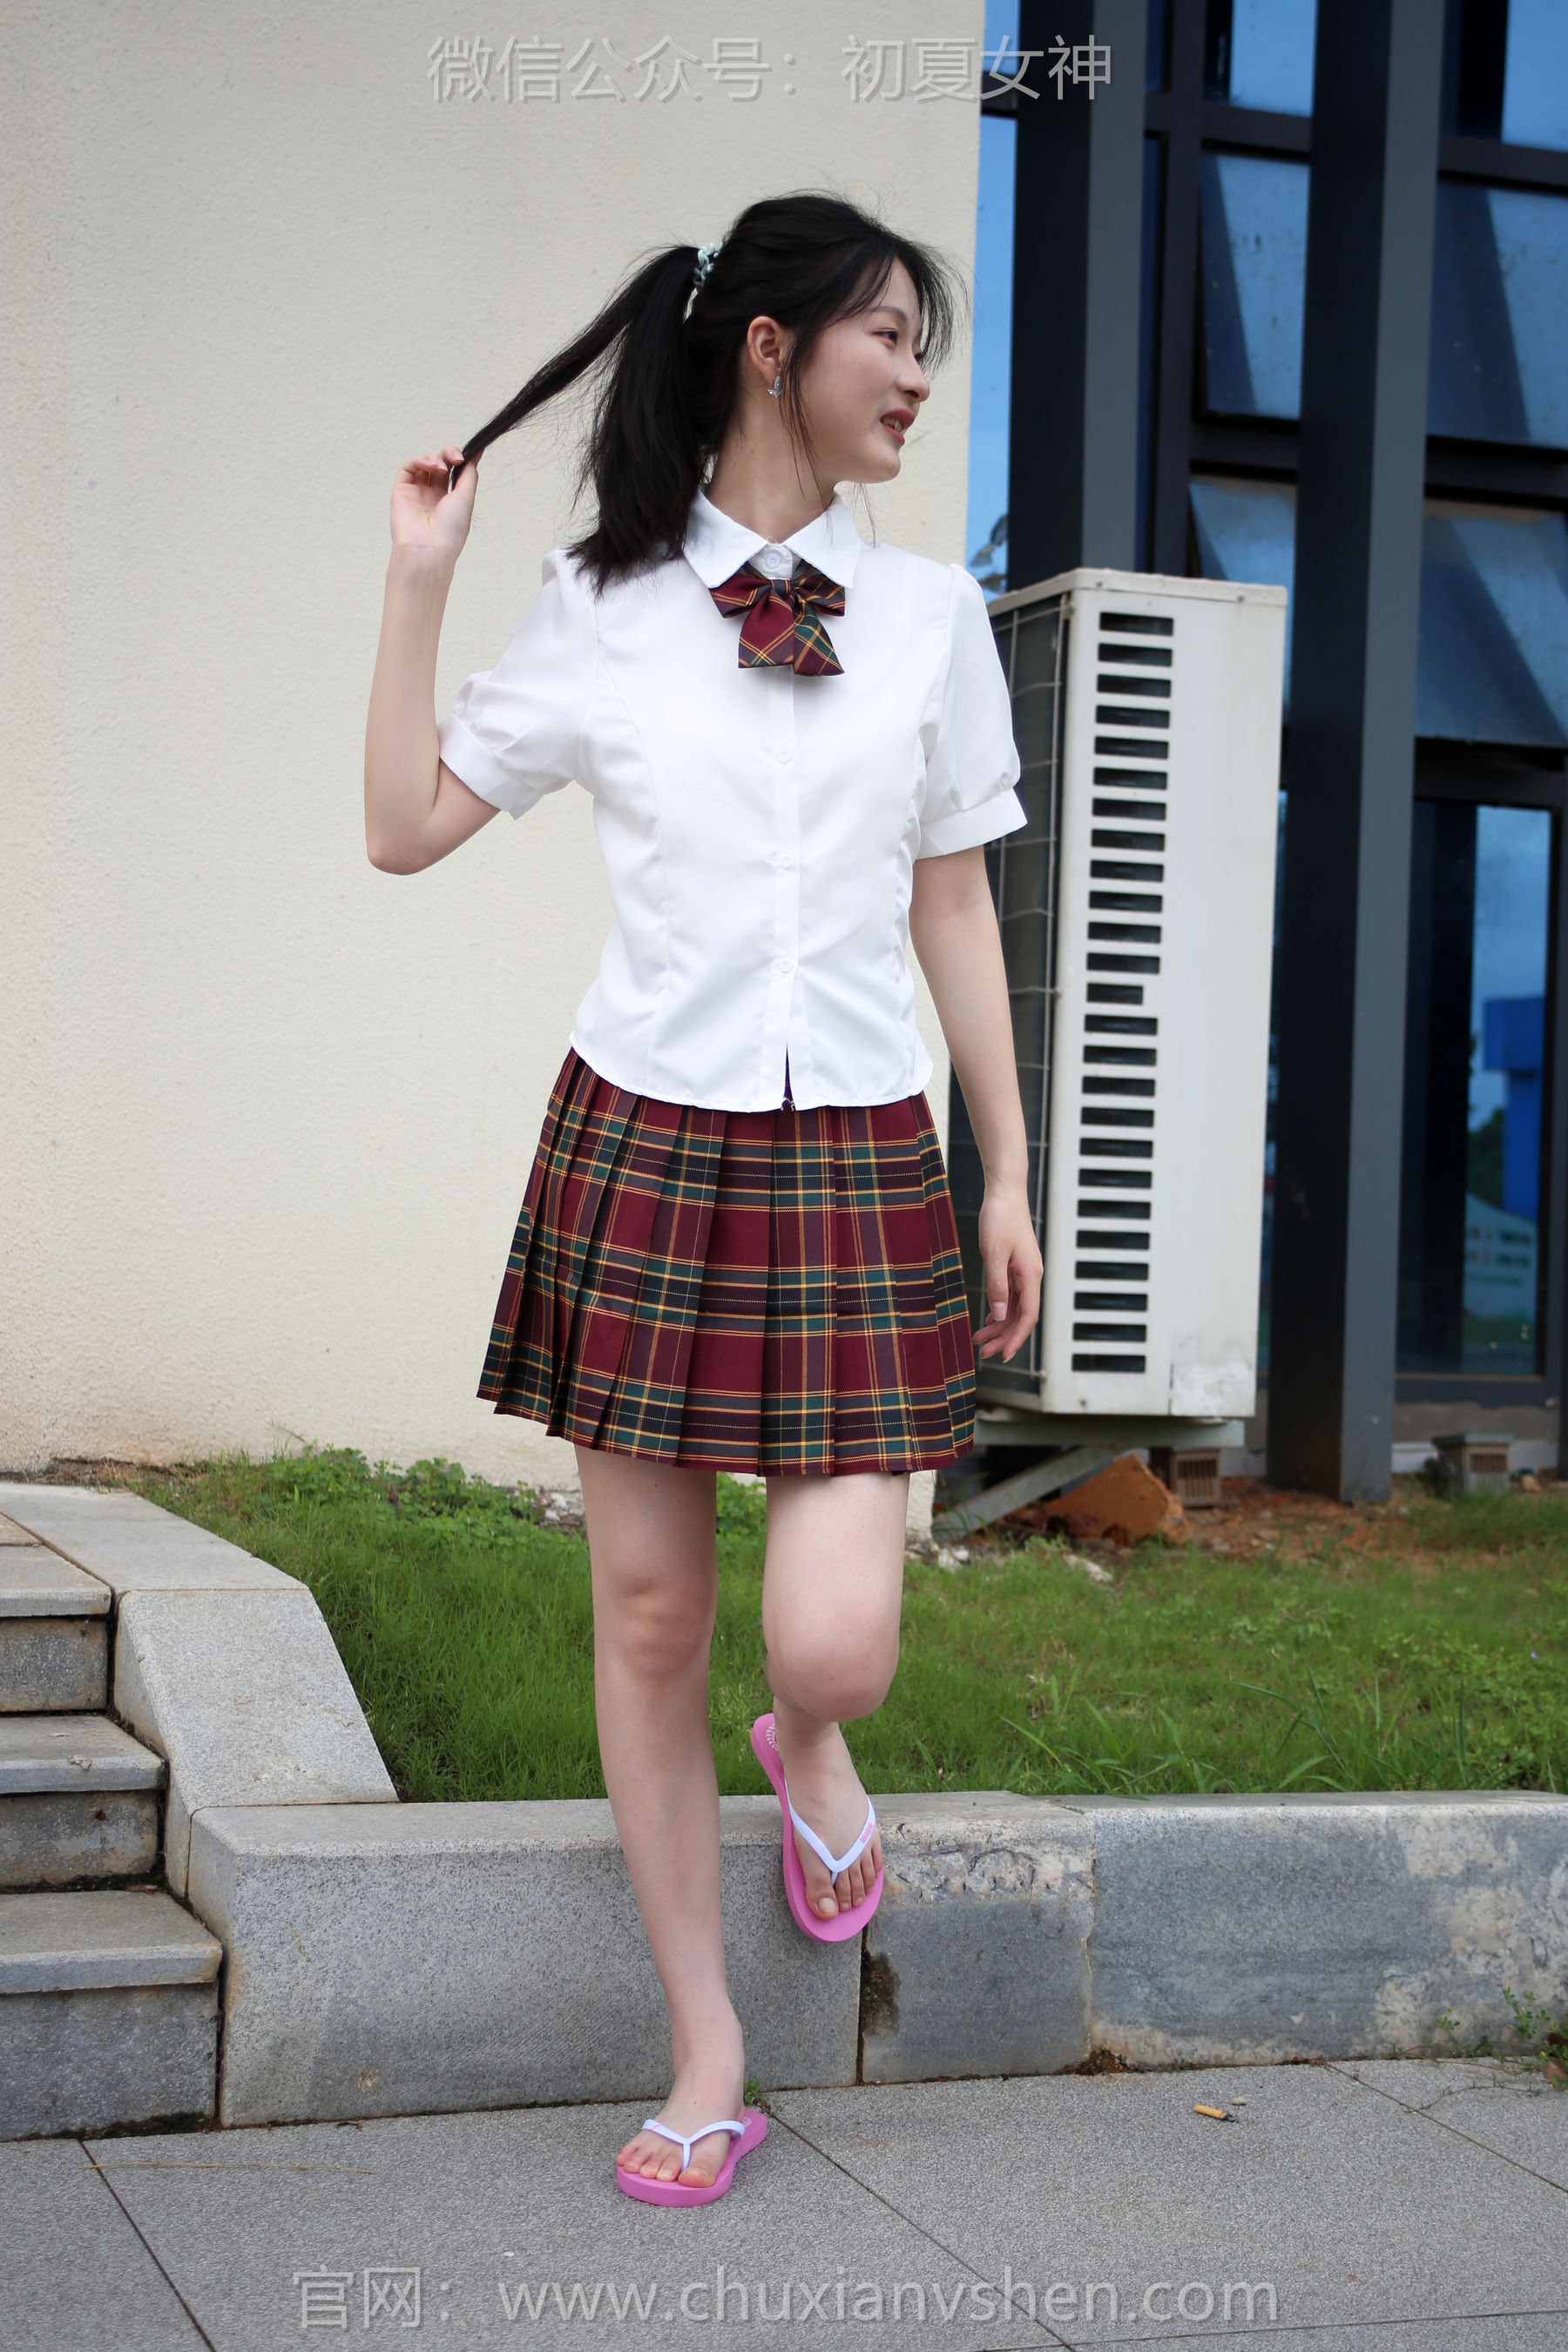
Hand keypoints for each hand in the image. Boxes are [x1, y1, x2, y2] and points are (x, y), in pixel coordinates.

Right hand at [389, 443, 478, 565]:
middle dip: (449, 455)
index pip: (455, 473)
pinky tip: (431, 465)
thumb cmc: (450, 530)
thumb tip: (476, 454)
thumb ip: (469, 474)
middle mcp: (433, 496)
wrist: (428, 548)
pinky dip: (419, 461)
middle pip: (440, 465)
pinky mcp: (401, 491)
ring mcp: (417, 493)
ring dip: (434, 458)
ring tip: (442, 466)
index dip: (461, 459)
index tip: (473, 450)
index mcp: (450, 501)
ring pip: (424, 464)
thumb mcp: (466, 498)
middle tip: (456, 457)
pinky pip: (408, 468)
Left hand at [973, 1182, 1042, 1361]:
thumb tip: (999, 1316)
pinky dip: (1000, 1309)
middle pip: (1022, 1316)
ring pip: (1015, 1308)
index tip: (1003, 1355)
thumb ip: (997, 1286)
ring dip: (999, 1325)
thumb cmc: (1000, 1218)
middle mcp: (1032, 1276)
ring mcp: (1024, 1272)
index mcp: (1031, 1275)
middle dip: (1004, 1337)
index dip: (1016, 1338)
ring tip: (980, 1340)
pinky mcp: (1016, 1266)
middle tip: (983, 1353)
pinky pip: (1011, 1295)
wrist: (1005, 1192)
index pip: (1028, 1316)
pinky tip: (988, 1318)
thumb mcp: (994, 1254)